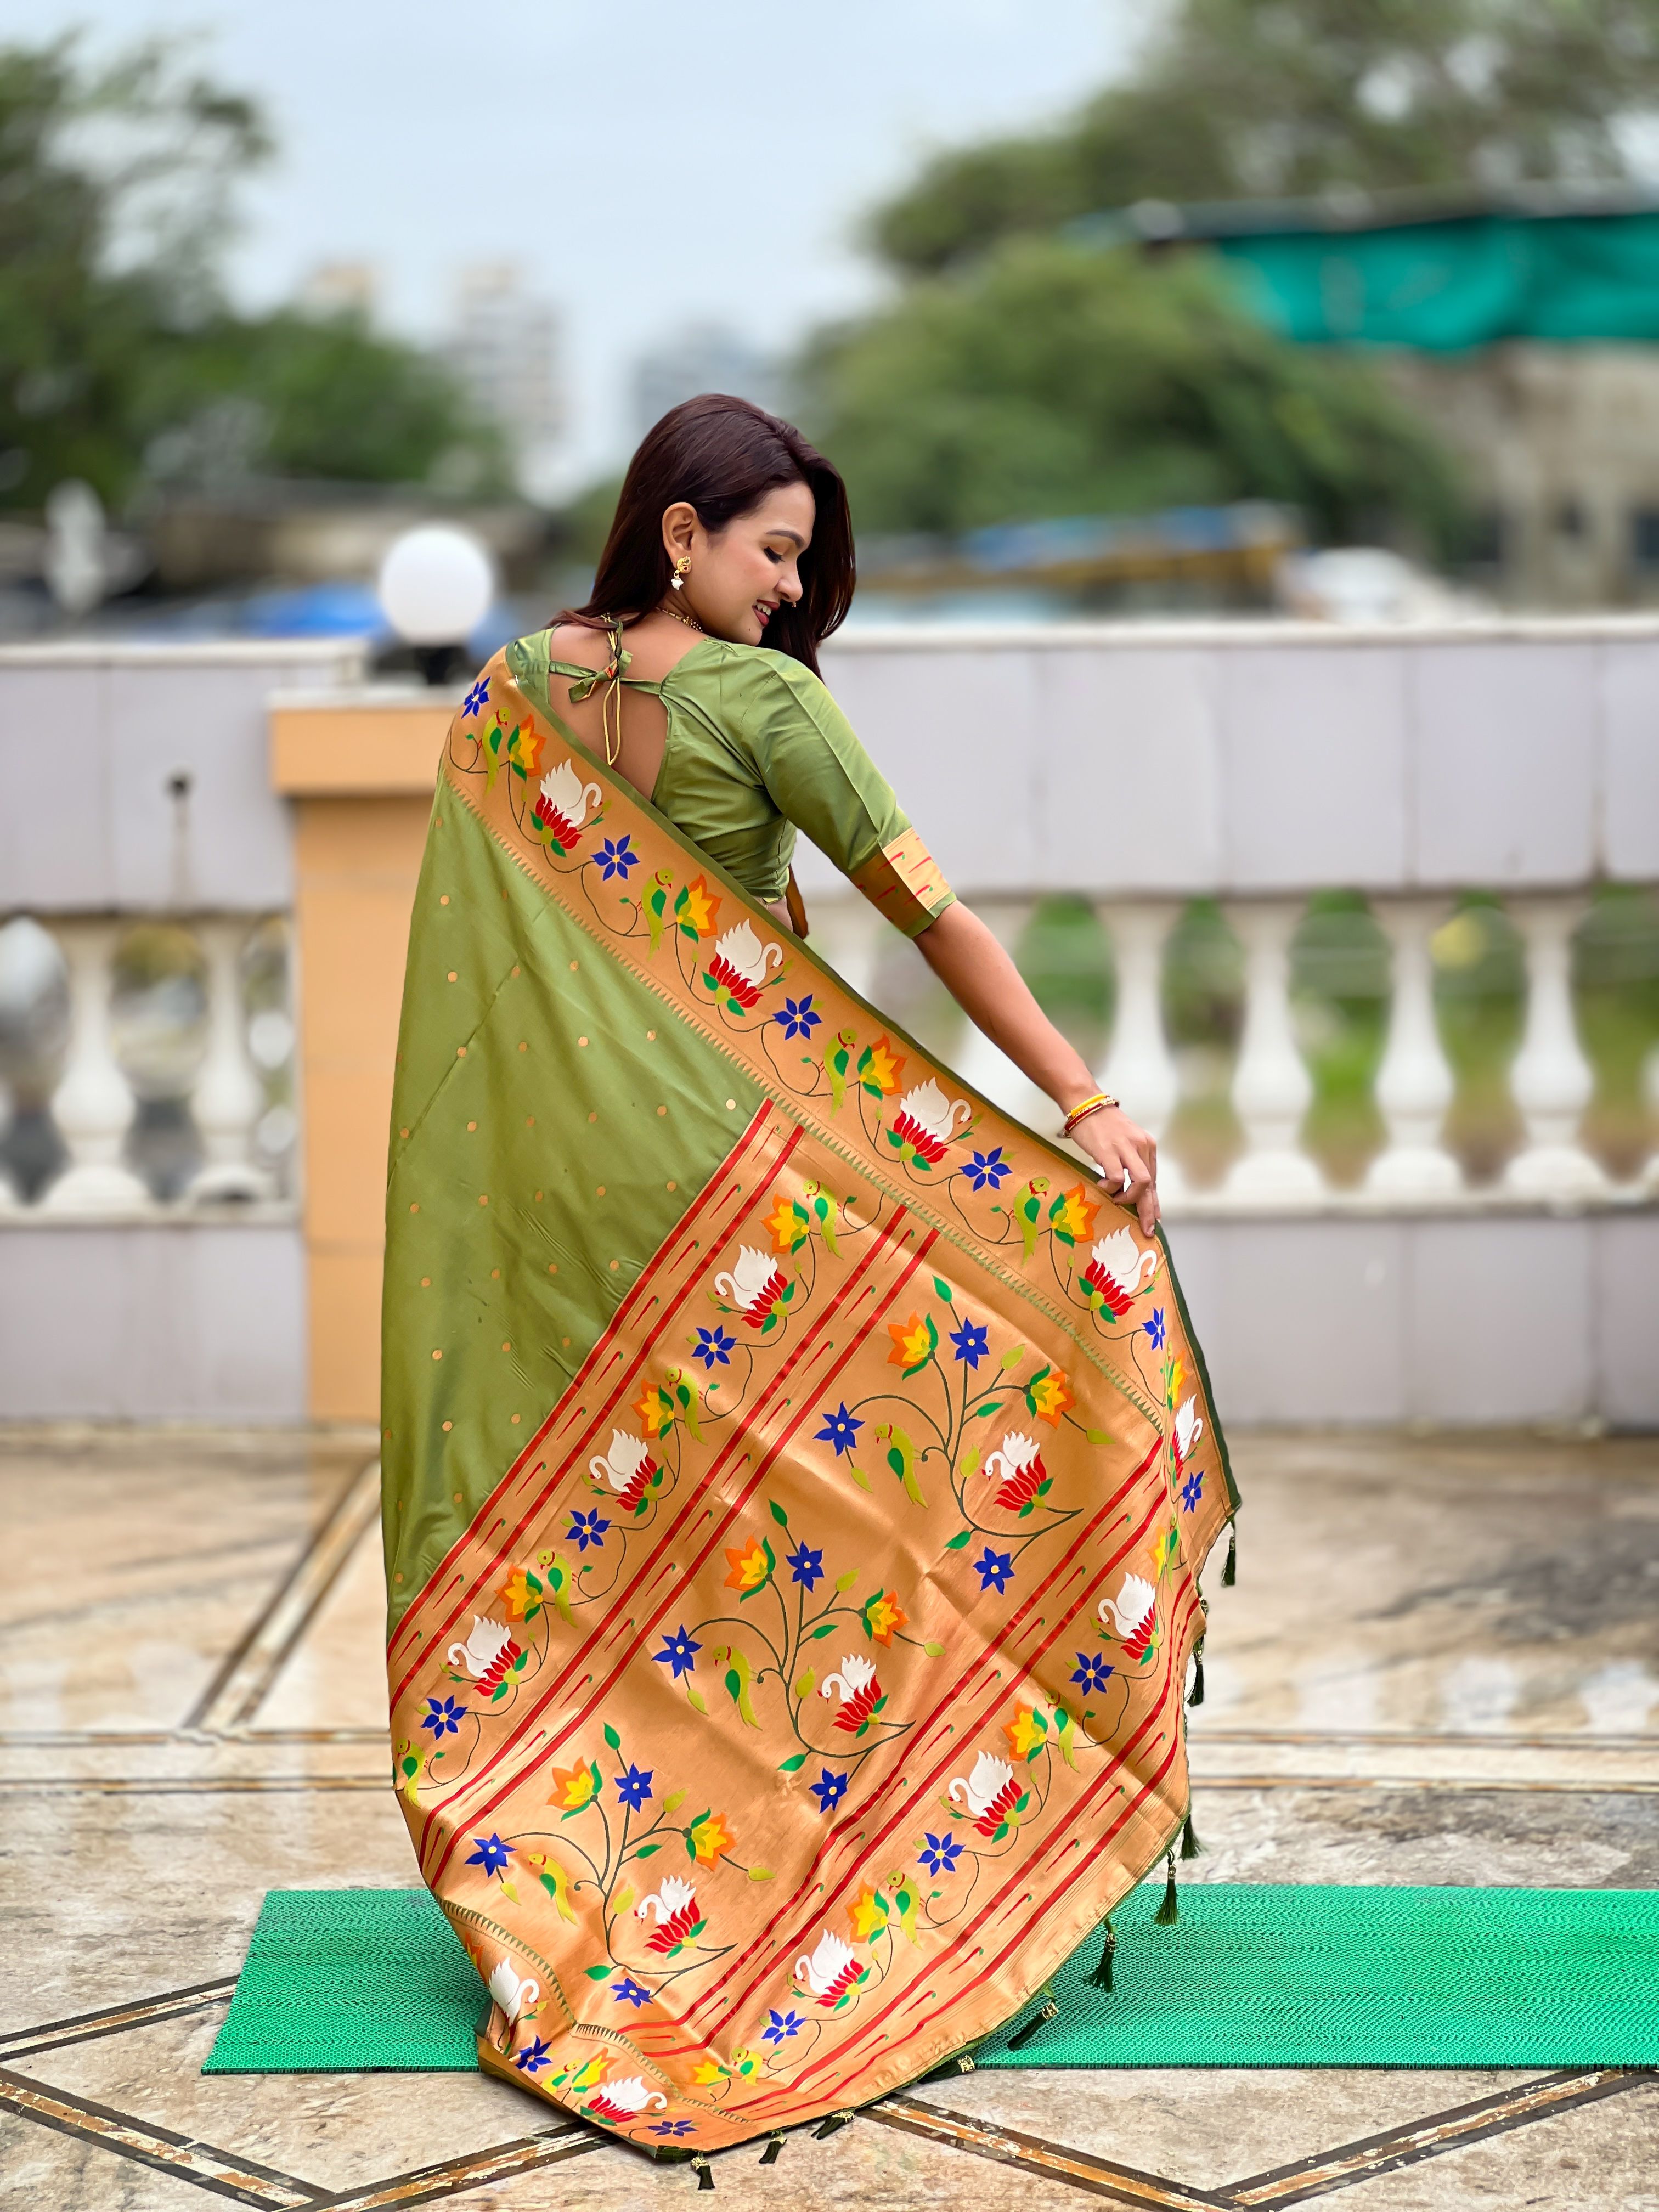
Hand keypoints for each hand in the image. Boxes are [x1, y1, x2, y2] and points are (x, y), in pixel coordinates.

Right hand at [1067, 1105, 1159, 1235]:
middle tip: (1147, 1229)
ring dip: (1130, 1198)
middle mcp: (1141, 1147)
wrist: (1086, 1105)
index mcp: (1147, 1146)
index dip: (1154, 1202)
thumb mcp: (1124, 1141)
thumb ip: (1131, 1161)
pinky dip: (1111, 1187)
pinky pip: (1117, 1178)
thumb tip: (1131, 1187)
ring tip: (1117, 1200)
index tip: (1155, 1218)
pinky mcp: (1109, 1151)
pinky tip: (1102, 1185)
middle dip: (1149, 1210)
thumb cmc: (1102, 1125)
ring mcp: (1127, 1148)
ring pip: (1142, 1183)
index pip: (1154, 1179)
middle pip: (1151, 1185)